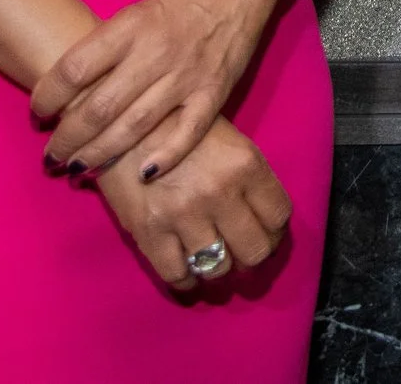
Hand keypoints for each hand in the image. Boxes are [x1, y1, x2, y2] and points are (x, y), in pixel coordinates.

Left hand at [31, 0, 285, 178]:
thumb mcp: (135, 11)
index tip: (37, 113)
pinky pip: (186, 134)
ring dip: (100, 154)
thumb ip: (108, 49)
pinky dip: (163, 158)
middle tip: (51, 156)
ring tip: (77, 169)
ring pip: (134, 127)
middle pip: (99, 108)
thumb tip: (70, 92)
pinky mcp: (214, 93)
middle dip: (67, 139)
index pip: (74, 69)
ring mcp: (187, 76)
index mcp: (130, 26)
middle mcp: (155, 52)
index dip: (47, 96)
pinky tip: (142, 175)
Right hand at [95, 116, 292, 293]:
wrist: (121, 119)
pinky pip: (177, 275)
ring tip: (211, 258)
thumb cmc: (179, 125)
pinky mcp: (150, 231)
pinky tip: (186, 272)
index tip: (265, 234)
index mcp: (245, 164)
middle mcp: (220, 192)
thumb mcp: (228, 139)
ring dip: (217, 267)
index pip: (279, 216)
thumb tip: (261, 219)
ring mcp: (184, 214)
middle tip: (240, 252)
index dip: (275, 231)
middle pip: (256, 250)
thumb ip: (248, 177)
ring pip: (218, 268)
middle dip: (252, 256)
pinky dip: (185, 281)